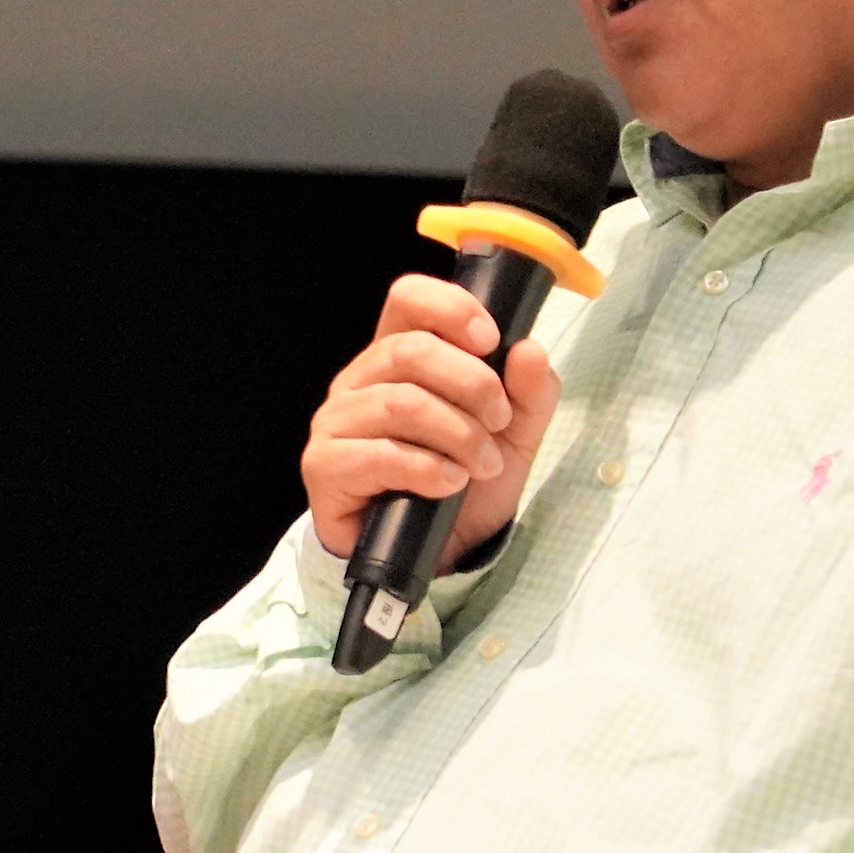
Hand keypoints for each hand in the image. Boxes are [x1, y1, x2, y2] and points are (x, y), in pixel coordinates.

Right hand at [304, 272, 562, 566]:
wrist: (437, 553)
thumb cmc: (464, 480)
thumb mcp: (514, 435)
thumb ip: (529, 393)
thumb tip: (529, 350)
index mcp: (400, 356)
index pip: (408, 299)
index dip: (450, 308)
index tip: (491, 340)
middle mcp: (360, 380)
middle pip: (410, 350)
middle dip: (471, 384)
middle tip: (499, 420)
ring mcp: (336, 421)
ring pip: (399, 403)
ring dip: (456, 434)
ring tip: (481, 464)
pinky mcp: (324, 465)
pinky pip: (377, 454)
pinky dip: (426, 469)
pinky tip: (449, 483)